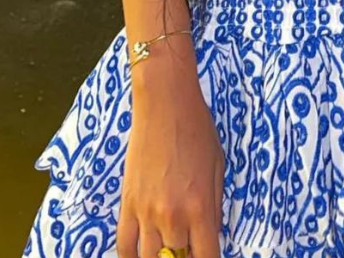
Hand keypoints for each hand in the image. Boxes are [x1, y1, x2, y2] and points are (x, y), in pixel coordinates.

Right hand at [117, 50, 225, 257]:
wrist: (165, 102)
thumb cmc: (197, 128)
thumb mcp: (218, 166)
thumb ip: (216, 206)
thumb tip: (214, 233)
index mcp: (201, 208)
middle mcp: (173, 216)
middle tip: (188, 249)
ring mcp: (147, 212)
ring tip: (167, 250)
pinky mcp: (128, 203)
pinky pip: (125, 246)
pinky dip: (132, 257)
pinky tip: (142, 254)